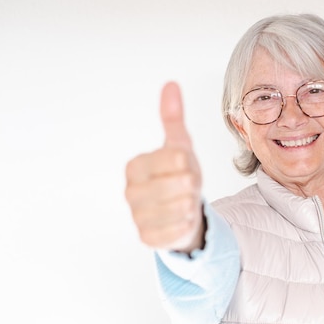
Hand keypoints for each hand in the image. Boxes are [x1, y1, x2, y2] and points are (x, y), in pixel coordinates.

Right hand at [125, 82, 203, 251]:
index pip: (176, 159)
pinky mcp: (147, 238)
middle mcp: (130, 191)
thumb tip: (171, 84)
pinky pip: (178, 229)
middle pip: (181, 184)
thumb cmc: (178, 175)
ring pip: (182, 207)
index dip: (189, 164)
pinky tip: (181, 219)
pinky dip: (187, 224)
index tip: (184, 167)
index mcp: (135, 166)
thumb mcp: (179, 146)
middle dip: (192, 185)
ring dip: (191, 205)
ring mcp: (136, 216)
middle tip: (187, 187)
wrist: (179, 211)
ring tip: (184, 201)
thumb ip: (173, 118)